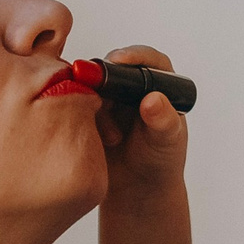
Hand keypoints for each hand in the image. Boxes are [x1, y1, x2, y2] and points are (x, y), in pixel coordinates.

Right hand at [94, 42, 187, 202]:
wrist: (137, 188)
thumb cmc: (160, 162)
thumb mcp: (166, 142)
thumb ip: (163, 121)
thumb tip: (152, 100)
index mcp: (159, 84)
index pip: (149, 61)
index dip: (134, 56)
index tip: (120, 61)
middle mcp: (132, 85)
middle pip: (114, 67)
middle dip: (105, 79)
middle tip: (102, 98)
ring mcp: (108, 98)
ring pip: (92, 85)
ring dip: (95, 104)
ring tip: (113, 138)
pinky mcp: (88, 112)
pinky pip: (76, 103)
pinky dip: (80, 115)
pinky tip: (94, 138)